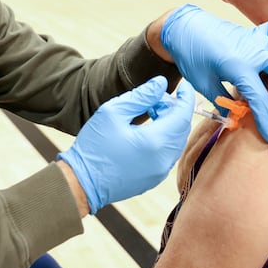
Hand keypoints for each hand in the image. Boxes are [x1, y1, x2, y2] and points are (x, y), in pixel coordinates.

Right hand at [57, 76, 194, 213]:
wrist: (81, 183)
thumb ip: (141, 96)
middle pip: (182, 128)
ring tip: (150, 112)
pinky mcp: (154, 179)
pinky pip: (168, 154)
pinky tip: (146, 131)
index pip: (183, 115)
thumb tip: (161, 83)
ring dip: (169, 124)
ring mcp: (160, 173)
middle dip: (174, 109)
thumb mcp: (113, 112)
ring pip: (176, 141)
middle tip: (156, 98)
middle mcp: (163, 160)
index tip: (184, 85)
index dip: (186, 97)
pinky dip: (164, 138)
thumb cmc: (94, 147)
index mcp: (155, 142)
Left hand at [161, 4, 267, 142]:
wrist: (185, 28)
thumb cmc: (192, 57)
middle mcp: (252, 50)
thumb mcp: (202, 83)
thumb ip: (222, 101)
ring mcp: (256, 38)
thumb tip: (236, 120)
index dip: (266, 119)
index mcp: (236, 66)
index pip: (258, 97)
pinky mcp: (256, 31)